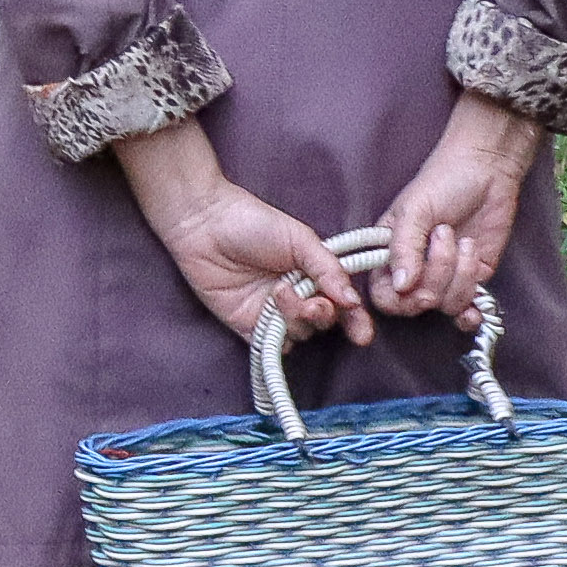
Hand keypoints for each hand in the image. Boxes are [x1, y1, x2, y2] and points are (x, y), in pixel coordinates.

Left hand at [121, 123, 366, 347]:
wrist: (204, 223)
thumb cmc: (253, 222)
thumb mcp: (300, 239)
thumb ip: (328, 269)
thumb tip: (353, 300)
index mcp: (314, 275)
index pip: (343, 305)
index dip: (356, 322)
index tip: (362, 334)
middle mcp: (297, 296)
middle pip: (323, 323)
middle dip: (323, 316)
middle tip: (314, 303)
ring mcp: (272, 312)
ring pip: (300, 334)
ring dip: (296, 318)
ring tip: (279, 291)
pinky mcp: (246, 324)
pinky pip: (270, 344)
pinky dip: (276, 338)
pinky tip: (271, 316)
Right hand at [373, 92, 542, 315]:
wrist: (487, 169)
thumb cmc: (442, 181)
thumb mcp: (414, 211)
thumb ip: (404, 248)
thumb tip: (401, 286)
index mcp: (390, 255)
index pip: (384, 296)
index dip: (397, 300)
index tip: (413, 285)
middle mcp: (416, 271)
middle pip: (416, 304)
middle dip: (435, 280)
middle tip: (443, 244)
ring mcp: (446, 277)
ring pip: (447, 305)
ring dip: (459, 274)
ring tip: (462, 239)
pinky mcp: (474, 277)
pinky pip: (470, 305)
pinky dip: (473, 310)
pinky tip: (476, 308)